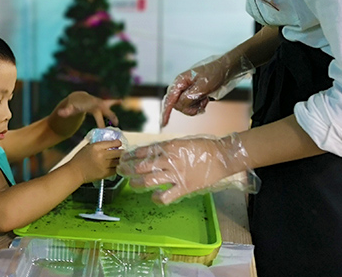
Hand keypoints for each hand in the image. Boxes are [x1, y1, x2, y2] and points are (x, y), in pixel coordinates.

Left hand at [55, 91, 120, 130]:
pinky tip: (121, 101)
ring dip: (113, 112)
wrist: (76, 98)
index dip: (100, 120)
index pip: (96, 113)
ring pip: (108, 105)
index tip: (102, 129)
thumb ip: (66, 111)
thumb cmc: (72, 105)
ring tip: (118, 120)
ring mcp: (99, 102)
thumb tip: (60, 113)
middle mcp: (95, 102)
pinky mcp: (101, 104)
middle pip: (104, 109)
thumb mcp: (69, 109)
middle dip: (110, 116)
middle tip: (115, 124)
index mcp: (89, 105)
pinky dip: (115, 101)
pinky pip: (109, 102)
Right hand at [68, 140, 122, 182]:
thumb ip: (99, 145)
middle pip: (118, 152)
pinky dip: (118, 167)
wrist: (75, 172)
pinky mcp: (105, 174)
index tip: (119, 144)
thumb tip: (109, 143)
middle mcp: (102, 155)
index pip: (112, 143)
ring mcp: (104, 165)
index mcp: (96, 147)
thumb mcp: (88, 147)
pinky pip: (116, 170)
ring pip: (118, 161)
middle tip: (122, 152)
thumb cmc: (80, 158)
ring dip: (121, 160)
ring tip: (121, 159)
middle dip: (122, 152)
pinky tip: (117, 166)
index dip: (118, 143)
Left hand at [117, 134, 255, 204]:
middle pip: (141, 166)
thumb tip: (150, 153)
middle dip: (128, 168)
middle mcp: (169, 160)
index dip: (131, 155)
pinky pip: (166, 196)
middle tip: (121, 170)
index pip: (143, 151)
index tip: (124, 157)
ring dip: (137, 183)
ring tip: (132, 183)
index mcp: (168, 147)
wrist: (221, 157)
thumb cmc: (202, 148)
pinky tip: (153, 196)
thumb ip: (166, 148)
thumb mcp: (181, 143)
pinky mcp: (184, 188)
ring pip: (149, 180)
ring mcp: (176, 175)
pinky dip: (157, 198)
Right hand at [161, 54, 253, 126]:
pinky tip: (205, 100)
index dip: (166, 111)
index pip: (169, 99)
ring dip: (195, 107)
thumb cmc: (215, 73)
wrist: (226, 69)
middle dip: (189, 108)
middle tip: (201, 105)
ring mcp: (187, 90)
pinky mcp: (193, 94)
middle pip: (177, 105)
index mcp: (180, 81)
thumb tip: (179, 105)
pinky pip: (192, 105)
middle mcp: (182, 86)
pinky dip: (199, 106)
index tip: (163, 123)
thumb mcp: (202, 86)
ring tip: (205, 100)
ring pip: (185, 107)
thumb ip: (189, 97)